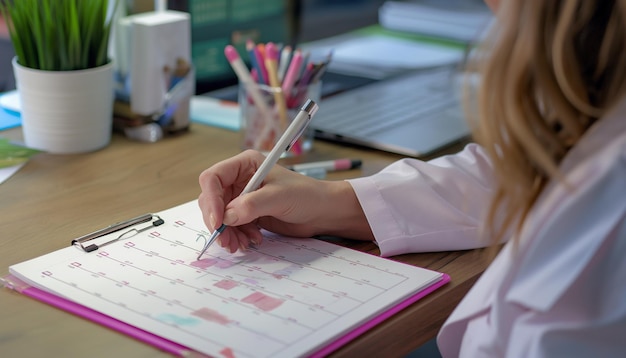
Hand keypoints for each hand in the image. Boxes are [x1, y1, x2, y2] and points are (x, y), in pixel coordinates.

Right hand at [198, 150, 372, 252]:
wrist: (323, 212)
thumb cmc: (307, 195)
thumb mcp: (279, 197)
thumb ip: (251, 205)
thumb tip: (226, 217)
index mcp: (245, 164)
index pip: (213, 178)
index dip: (211, 200)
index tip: (218, 222)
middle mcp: (240, 179)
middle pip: (212, 200)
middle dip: (218, 222)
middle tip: (226, 241)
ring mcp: (243, 197)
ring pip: (220, 217)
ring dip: (227, 233)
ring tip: (240, 245)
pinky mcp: (248, 213)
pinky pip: (231, 226)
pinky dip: (237, 236)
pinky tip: (252, 241)